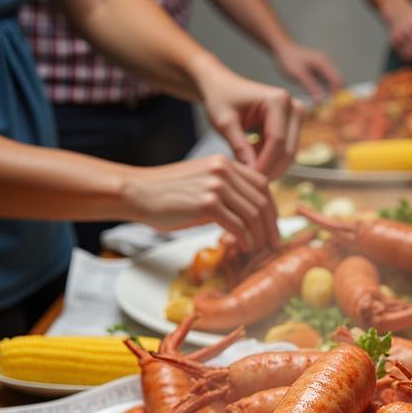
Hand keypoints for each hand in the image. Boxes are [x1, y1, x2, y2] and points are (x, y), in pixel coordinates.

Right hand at [122, 154, 279, 252]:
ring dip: (259, 235)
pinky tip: (243, 247)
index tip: (273, 225)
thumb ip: (225, 191)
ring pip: (252, 214)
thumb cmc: (166, 193)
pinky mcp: (207, 204)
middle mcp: (223, 170)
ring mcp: (216, 186)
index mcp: (224, 163)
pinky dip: (244, 239)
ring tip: (258, 249)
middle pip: (262, 200)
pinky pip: (237, 225)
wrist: (137, 192)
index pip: (262, 184)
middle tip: (273, 243)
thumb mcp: (201, 182)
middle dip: (271, 225)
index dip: (272, 207)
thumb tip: (246, 215)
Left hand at [197, 60, 303, 177]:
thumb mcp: (225, 123)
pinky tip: (253, 162)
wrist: (222, 86)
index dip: (264, 164)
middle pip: (287, 150)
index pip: (276, 141)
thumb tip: (254, 174)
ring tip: (249, 174)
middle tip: (249, 183)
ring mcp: (297, 115)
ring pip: (289, 154)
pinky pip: (286, 151)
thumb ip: (239, 147)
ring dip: (271, 167)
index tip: (248, 179)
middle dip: (270, 169)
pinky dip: (271, 161)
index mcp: (278, 100)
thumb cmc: (220, 99)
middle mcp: (293, 106)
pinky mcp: (294, 125)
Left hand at [274, 41, 342, 100]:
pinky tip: (319, 99)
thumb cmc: (289, 60)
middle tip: (330, 108)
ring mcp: (323, 67)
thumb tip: (320, 100)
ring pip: (333, 83)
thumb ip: (310, 86)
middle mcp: (326, 64)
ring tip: (325, 105)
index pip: (337, 80)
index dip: (338, 93)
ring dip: (331, 93)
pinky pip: (326, 82)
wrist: (281, 48)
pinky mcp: (318, 70)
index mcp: (323, 63)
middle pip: (338, 81)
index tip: (333, 106)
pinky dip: (325, 90)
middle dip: (337, 94)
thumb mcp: (299, 75)